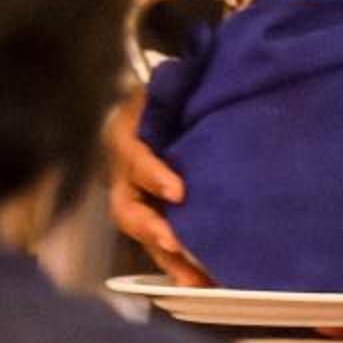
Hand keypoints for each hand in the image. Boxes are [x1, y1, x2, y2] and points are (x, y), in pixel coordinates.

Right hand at [104, 90, 209, 286]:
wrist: (173, 103)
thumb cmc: (178, 90)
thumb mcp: (176, 81)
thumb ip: (188, 82)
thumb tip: (218, 60)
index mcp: (128, 132)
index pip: (132, 154)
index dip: (151, 174)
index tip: (178, 191)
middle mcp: (124, 170)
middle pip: (126, 207)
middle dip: (152, 229)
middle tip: (178, 244)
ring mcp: (135, 197)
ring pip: (141, 233)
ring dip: (166, 259)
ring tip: (195, 280)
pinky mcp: (152, 215)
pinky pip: (158, 245)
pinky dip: (178, 266)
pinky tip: (204, 283)